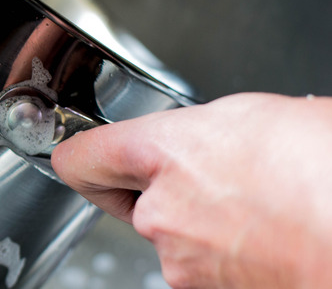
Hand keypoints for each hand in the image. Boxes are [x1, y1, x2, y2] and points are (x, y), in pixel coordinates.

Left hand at [52, 93, 331, 287]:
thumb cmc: (325, 169)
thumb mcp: (251, 116)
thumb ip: (194, 131)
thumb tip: (188, 140)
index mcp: (164, 153)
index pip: (82, 157)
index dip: (78, 153)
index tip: (71, 153)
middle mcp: (160, 212)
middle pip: (132, 198)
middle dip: (165, 187)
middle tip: (219, 174)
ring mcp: (180, 260)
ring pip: (170, 232)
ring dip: (199, 220)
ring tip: (257, 204)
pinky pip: (197, 262)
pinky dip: (221, 249)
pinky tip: (263, 230)